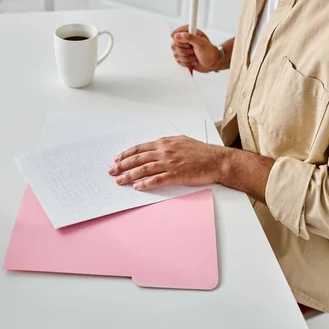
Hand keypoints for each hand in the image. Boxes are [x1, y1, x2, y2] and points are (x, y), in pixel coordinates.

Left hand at [108, 136, 224, 190]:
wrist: (216, 160)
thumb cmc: (201, 151)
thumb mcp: (181, 141)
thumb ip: (167, 144)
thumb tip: (156, 147)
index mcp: (165, 143)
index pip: (140, 148)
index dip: (126, 154)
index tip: (117, 159)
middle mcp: (164, 152)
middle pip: (138, 159)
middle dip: (122, 165)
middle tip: (112, 171)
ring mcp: (169, 163)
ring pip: (144, 169)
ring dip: (129, 176)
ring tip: (119, 181)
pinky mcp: (176, 175)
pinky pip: (156, 180)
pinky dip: (145, 184)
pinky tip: (137, 187)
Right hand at [170, 25, 220, 72]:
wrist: (212, 62)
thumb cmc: (209, 52)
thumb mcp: (201, 43)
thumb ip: (189, 37)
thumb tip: (177, 35)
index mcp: (189, 32)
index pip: (175, 33)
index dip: (180, 40)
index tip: (188, 44)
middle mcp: (184, 39)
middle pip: (174, 45)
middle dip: (185, 51)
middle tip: (193, 50)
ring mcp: (182, 48)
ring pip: (175, 54)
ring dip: (187, 58)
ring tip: (195, 56)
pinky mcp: (182, 57)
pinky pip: (178, 61)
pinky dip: (186, 63)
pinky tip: (193, 60)